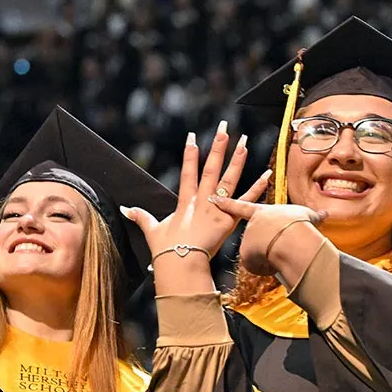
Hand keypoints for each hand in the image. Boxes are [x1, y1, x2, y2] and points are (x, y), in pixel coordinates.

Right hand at [122, 122, 271, 264]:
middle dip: (218, 147)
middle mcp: (202, 201)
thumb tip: (125, 209)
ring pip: (229, 180)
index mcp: (185, 202)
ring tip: (244, 141)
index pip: (188, 172)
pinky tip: (267, 174)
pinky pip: (245, 202)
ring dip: (237, 160)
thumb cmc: (166, 251)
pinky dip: (257, 189)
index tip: (193, 136)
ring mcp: (216, 209)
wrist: (181, 264)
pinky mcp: (229, 220)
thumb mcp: (152, 231)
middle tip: (224, 127)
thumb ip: (141, 217)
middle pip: (211, 168)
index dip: (191, 153)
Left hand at [210, 197, 325, 277]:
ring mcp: (246, 241)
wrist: (290, 239)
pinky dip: (265, 267)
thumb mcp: (305, 216)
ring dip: (269, 256)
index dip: (225, 203)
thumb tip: (325, 214)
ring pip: (257, 253)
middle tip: (281, 244)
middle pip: (256, 238)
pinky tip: (274, 262)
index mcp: (260, 213)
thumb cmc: (298, 224)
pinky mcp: (246, 257)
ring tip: (281, 252)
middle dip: (267, 244)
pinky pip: (256, 266)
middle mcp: (250, 226)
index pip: (238, 206)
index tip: (212, 197)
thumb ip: (312, 216)